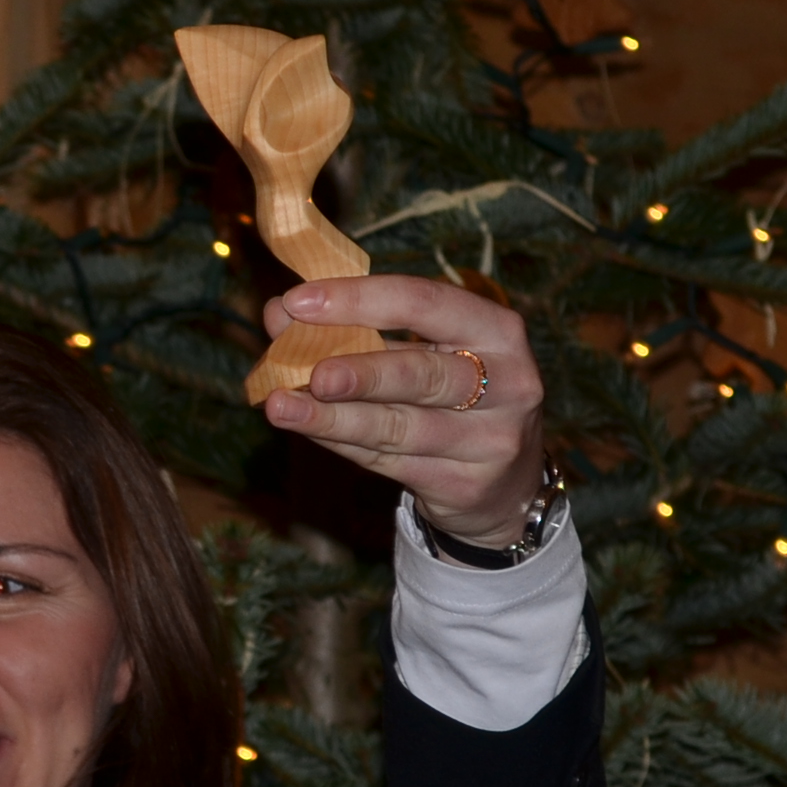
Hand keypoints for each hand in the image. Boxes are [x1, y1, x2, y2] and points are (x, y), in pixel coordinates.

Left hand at [259, 274, 547, 545]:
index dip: (359, 300)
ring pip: (397, 427)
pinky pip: (386, 461)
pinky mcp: (465, 486)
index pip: (425, 303)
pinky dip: (340, 441)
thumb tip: (279, 313)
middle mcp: (507, 384)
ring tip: (280, 406)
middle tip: (310, 372)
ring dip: (331, 417)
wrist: (507, 483)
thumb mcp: (424, 351)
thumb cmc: (454, 396)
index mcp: (497, 330)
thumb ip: (358, 329)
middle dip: (360, 372)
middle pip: (421, 374)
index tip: (297, 301)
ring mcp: (489, 441)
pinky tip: (306, 427)